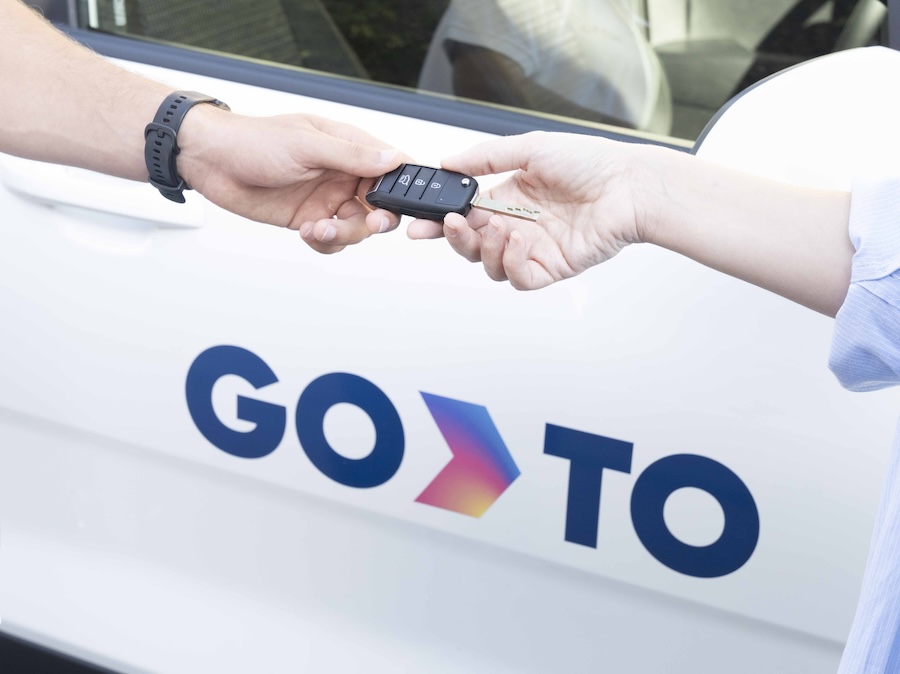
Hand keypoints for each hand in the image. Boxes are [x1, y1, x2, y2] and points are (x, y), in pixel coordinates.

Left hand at [178, 107, 406, 253]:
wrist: (211, 161)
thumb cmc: (253, 141)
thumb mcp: (307, 145)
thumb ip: (352, 155)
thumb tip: (391, 158)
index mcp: (348, 146)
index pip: (391, 166)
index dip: (403, 187)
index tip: (404, 204)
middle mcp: (341, 174)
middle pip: (380, 205)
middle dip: (378, 219)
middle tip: (370, 223)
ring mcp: (326, 199)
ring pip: (357, 228)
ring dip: (344, 234)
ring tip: (319, 230)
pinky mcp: (308, 219)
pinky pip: (332, 241)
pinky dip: (324, 243)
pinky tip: (306, 232)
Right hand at [408, 131, 649, 287]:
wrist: (630, 185)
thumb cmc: (590, 162)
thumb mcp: (530, 148)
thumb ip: (486, 158)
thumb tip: (447, 162)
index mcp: (508, 198)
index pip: (465, 215)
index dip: (440, 222)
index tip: (419, 223)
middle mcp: (517, 225)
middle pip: (472, 245)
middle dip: (455, 238)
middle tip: (451, 225)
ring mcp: (534, 249)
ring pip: (491, 265)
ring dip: (486, 249)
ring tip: (500, 227)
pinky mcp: (553, 268)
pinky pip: (520, 278)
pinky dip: (513, 264)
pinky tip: (519, 241)